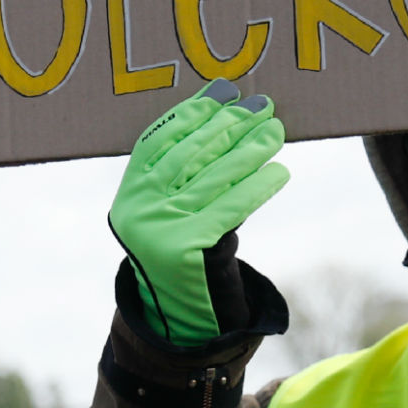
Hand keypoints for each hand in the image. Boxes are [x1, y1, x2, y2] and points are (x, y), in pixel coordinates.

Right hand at [108, 79, 289, 345]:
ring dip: (249, 150)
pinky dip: (257, 188)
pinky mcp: (186, 248)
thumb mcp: (174, 207)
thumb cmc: (187, 248)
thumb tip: (230, 104)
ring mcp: (159, 228)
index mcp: (130, 191)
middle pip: (189, 154)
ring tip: (275, 132)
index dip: (193, 113)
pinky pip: (229, 208)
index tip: (226, 93)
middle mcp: (138, 208)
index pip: (158, 139)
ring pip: (212, 178)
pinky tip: (278, 172)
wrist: (180, 314)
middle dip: (228, 126)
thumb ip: (191, 166)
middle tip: (262, 107)